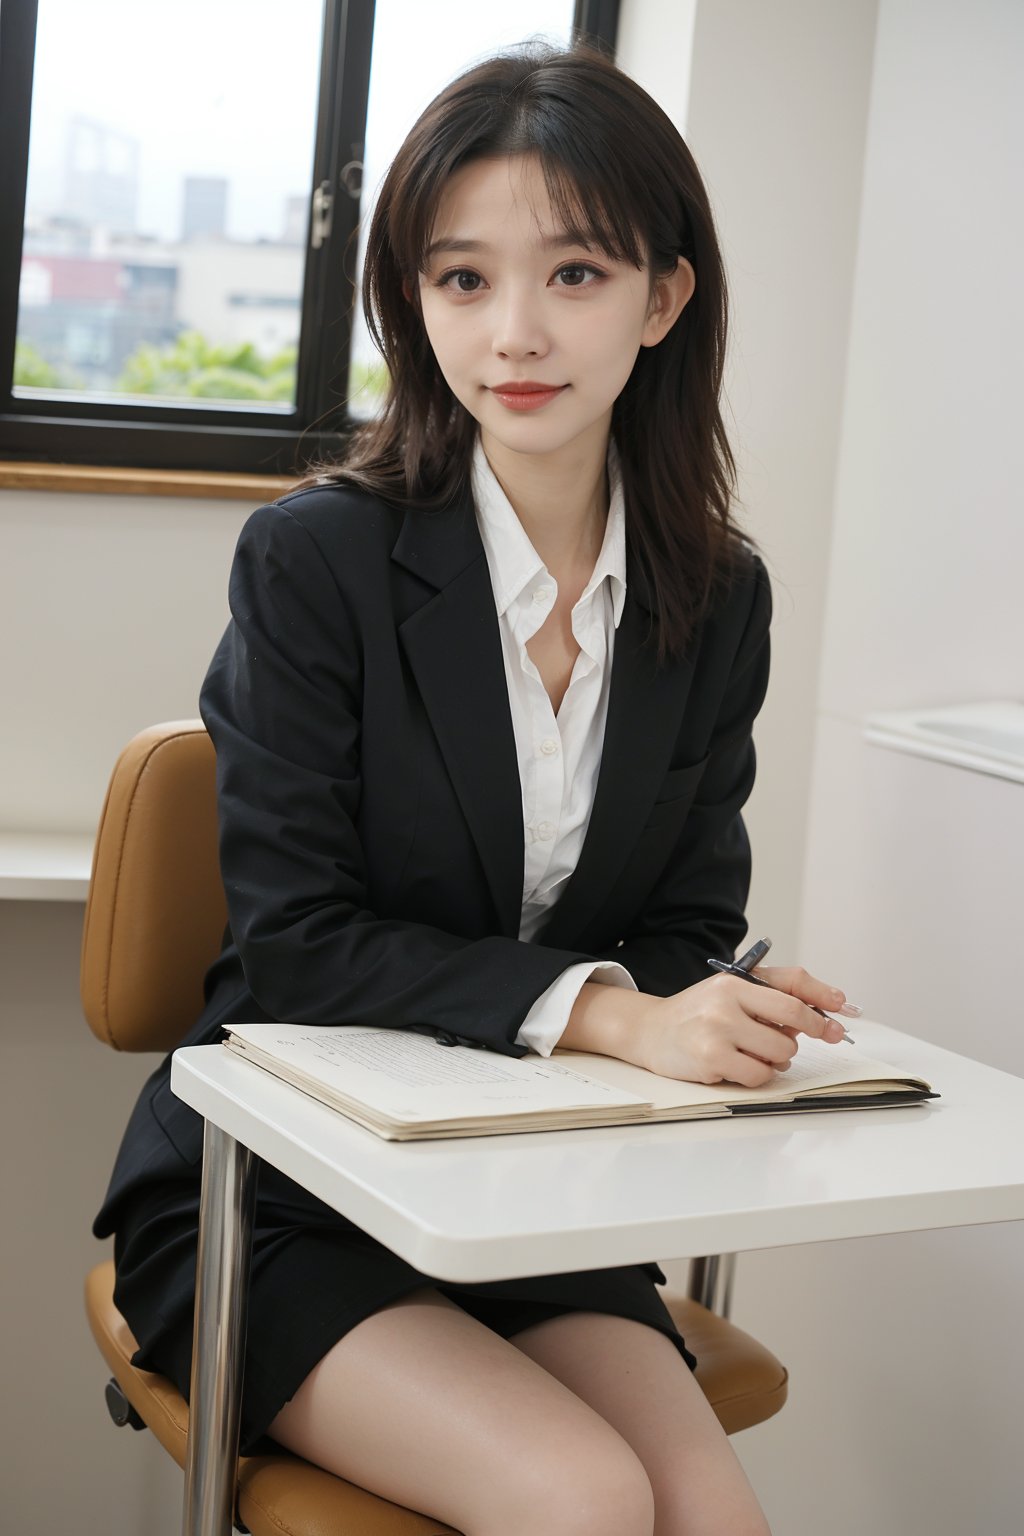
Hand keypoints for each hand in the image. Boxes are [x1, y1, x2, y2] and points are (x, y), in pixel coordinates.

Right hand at [633, 966, 854, 1088]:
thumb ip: (773, 996)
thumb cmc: (697, 1013)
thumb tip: (825, 1013)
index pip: (792, 991)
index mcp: (734, 981)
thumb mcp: (730, 991)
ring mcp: (717, 1031)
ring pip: (778, 1055)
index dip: (822, 1006)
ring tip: (748, 1052)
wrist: (650, 1031)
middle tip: (778, 1043)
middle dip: (792, 1041)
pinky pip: (759, 1075)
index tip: (840, 1017)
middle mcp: (725, 1002)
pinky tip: (734, 1065)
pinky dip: (756, 1075)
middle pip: (790, 1029)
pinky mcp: (711, 1059)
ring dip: (773, 1060)